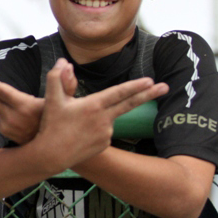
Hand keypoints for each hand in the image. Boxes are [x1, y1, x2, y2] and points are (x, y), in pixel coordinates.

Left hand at [0, 63, 77, 143]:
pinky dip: (6, 108)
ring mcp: (6, 126)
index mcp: (25, 107)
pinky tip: (21, 116)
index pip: (0, 92)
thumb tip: (63, 62)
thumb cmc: (63, 122)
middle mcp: (12, 117)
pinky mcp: (4, 131)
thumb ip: (65, 82)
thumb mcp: (67, 102)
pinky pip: (2, 113)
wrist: (56, 151)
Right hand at [32, 59, 167, 172]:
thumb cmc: (51, 126)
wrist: (51, 155)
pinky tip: (79, 134)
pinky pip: (103, 132)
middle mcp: (104, 119)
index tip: (151, 80)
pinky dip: (95, 129)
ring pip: (108, 118)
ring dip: (99, 117)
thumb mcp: (51, 99)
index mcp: (94, 105)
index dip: (136, 86)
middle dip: (149, 94)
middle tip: (166, 87)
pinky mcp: (104, 145)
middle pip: (130, 104)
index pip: (120, 93)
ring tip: (74, 126)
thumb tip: (63, 62)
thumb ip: (57, 77)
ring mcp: (106, 133)